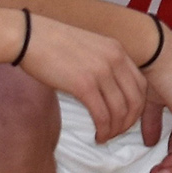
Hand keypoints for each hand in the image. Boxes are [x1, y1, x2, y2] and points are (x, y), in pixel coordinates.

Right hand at [16, 14, 148, 133]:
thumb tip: (108, 91)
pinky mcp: (83, 85)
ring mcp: (100, 72)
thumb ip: (103, 64)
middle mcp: (114, 59)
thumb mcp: (90, 47)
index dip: (137, 106)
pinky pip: (102, 115)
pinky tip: (97, 135)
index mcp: (117, 50)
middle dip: (129, 121)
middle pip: (135, 100)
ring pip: (120, 111)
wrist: (30, 36)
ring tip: (105, 136)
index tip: (126, 117)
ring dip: (115, 129)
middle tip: (117, 132)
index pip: (141, 84)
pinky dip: (103, 130)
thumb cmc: (54, 43)